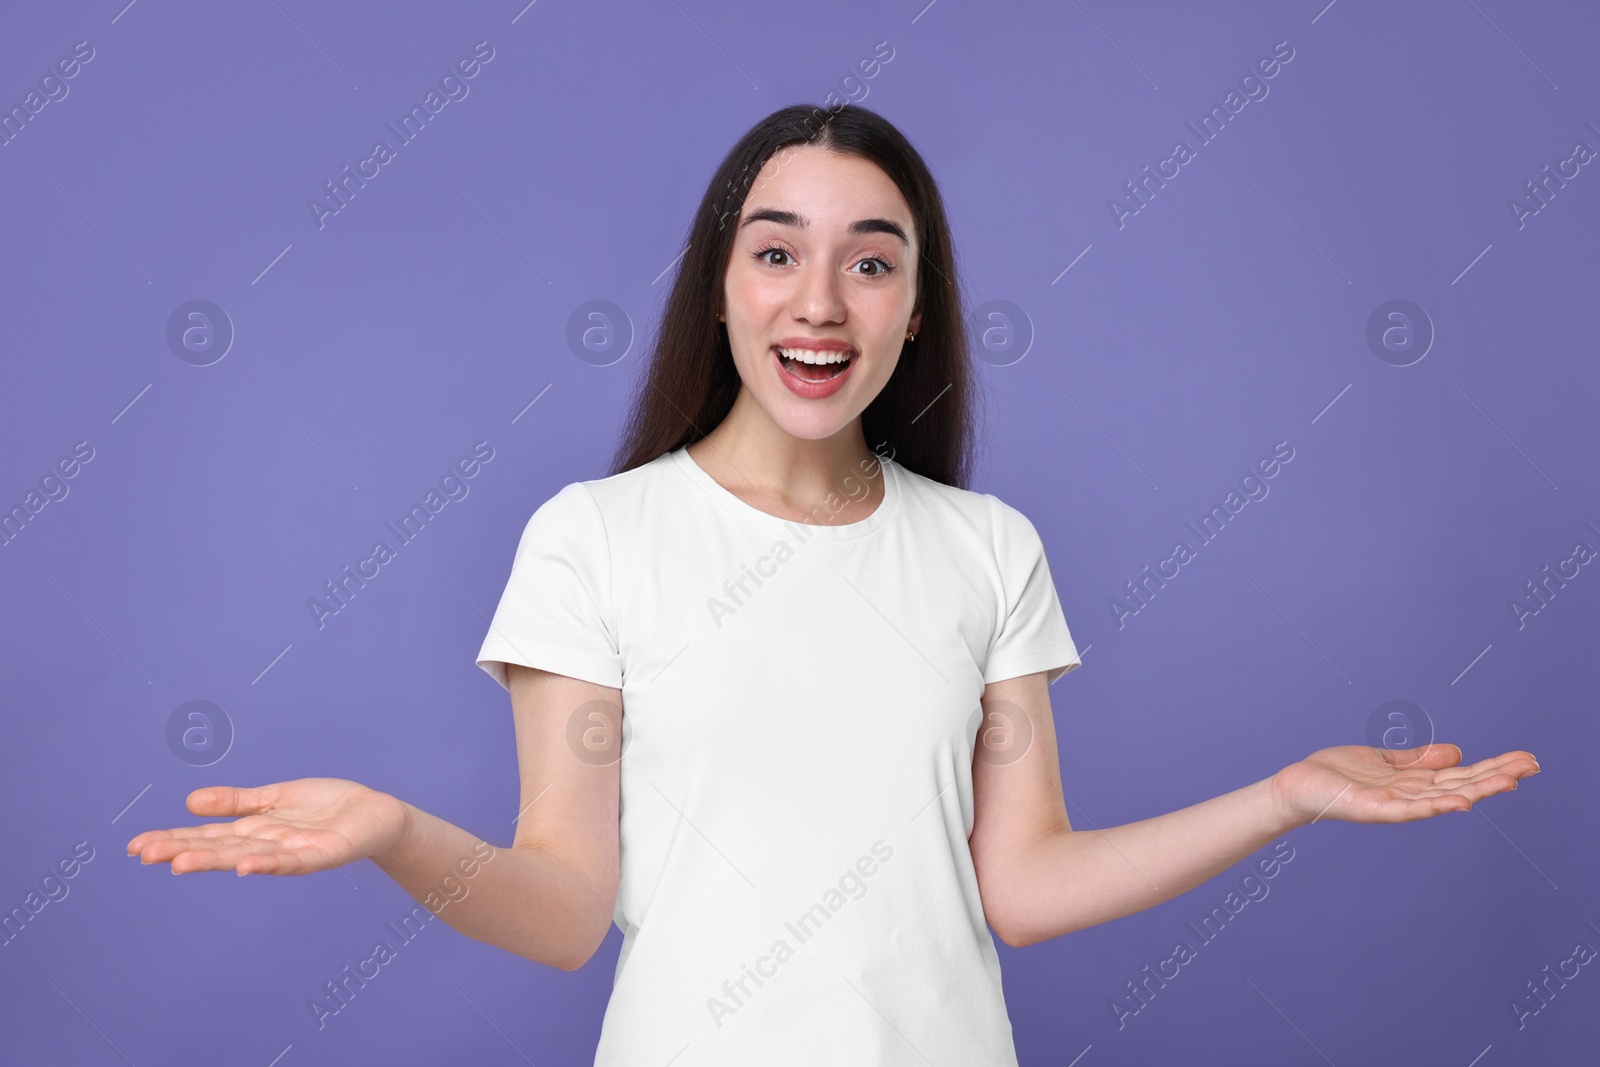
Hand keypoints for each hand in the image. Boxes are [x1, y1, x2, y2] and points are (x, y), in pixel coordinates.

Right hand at [126, 778, 411, 875]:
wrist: (374, 814)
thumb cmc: (325, 808)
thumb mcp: (274, 798)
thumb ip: (236, 803)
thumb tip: (189, 802)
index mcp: (254, 832)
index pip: (206, 836)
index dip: (172, 840)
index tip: (135, 845)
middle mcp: (267, 846)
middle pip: (219, 849)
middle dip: (181, 851)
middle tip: (144, 854)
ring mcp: (293, 852)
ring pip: (247, 857)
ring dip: (214, 861)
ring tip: (179, 862)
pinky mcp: (323, 854)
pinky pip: (293, 861)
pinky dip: (269, 863)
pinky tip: (246, 865)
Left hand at [1270, 743, 1539, 825]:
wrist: (1299, 785)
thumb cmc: (1338, 773)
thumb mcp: (1385, 759)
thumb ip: (1418, 759)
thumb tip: (1457, 752)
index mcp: (1415, 782)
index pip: (1463, 773)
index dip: (1493, 767)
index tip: (1526, 759)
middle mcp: (1411, 796)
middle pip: (1462, 784)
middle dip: (1497, 776)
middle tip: (1532, 766)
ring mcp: (1394, 804)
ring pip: (1443, 797)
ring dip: (1477, 789)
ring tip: (1509, 781)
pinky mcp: (1373, 808)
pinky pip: (1409, 809)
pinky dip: (1435, 806)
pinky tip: (1459, 801)